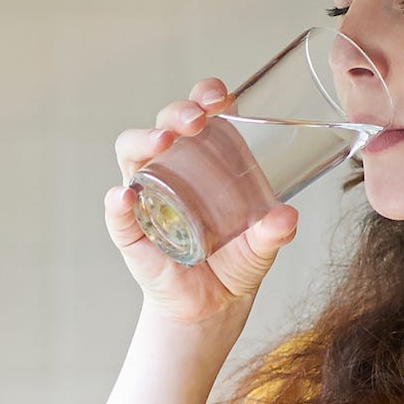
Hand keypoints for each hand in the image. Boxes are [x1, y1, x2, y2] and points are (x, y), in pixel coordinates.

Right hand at [104, 77, 299, 326]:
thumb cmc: (235, 262)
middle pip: (164, 124)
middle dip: (178, 112)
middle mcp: (170, 169)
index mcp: (204, 160)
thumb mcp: (262, 246)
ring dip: (144, 140)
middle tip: (197, 120)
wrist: (212, 306)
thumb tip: (287, 217)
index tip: (221, 97)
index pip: (198, 113)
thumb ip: (274, 232)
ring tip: (164, 142)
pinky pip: (117, 213)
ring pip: (131, 154)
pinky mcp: (131, 232)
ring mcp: (146, 197)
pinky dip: (117, 203)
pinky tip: (124, 197)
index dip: (205, 96)